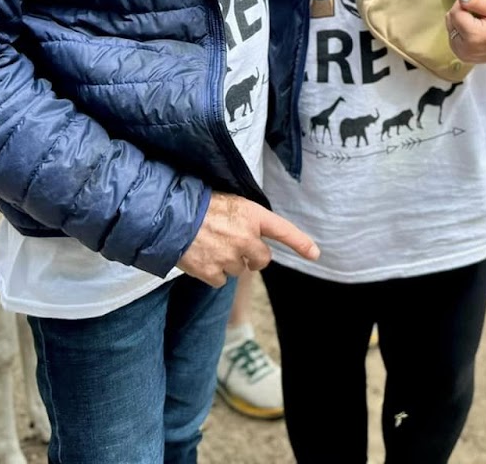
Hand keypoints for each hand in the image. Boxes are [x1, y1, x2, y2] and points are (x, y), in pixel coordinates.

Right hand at [177, 192, 318, 286]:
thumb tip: (254, 236)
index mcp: (252, 216)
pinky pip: (220, 281)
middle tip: (234, 246)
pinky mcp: (212, 272)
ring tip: (211, 245)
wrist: (170, 216)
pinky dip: (212, 273)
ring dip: (229, 263)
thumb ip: (247, 221)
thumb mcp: (231, 203)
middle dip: (252, 257)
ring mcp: (229, 257)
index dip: (301, 243)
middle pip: (262, 259)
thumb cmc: (200, 205)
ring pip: (239, 271)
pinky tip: (202, 257)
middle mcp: (246, 238)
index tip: (315, 254)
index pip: (283, 230)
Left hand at [445, 0, 485, 64]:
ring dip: (460, 22)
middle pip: (450, 20)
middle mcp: (464, 49)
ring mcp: (463, 55)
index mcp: (473, 36)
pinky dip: (460, 32)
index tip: (477, 5)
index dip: (464, 4)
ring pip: (450, 28)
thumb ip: (477, 2)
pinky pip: (453, 38)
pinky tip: (474, 31)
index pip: (455, 12)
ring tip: (478, 23)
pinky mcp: (463, 57)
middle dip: (461, 13)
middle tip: (479, 15)